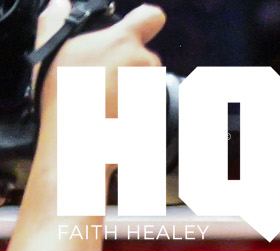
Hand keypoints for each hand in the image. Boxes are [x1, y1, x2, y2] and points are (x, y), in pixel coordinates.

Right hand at [41, 1, 163, 116]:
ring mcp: (154, 90)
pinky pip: (150, 107)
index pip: (151, 17)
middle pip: (145, 56)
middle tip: (103, 76)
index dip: (145, 21)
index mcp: (123, 41)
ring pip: (147, 82)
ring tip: (106, 97)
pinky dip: (136, 109)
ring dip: (133, 88)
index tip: (137, 28)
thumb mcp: (51, 48)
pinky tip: (115, 113)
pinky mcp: (158, 115)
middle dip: (129, 64)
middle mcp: (145, 63)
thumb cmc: (64, 93)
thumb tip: (59, 4)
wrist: (79, 138)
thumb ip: (57, 20)